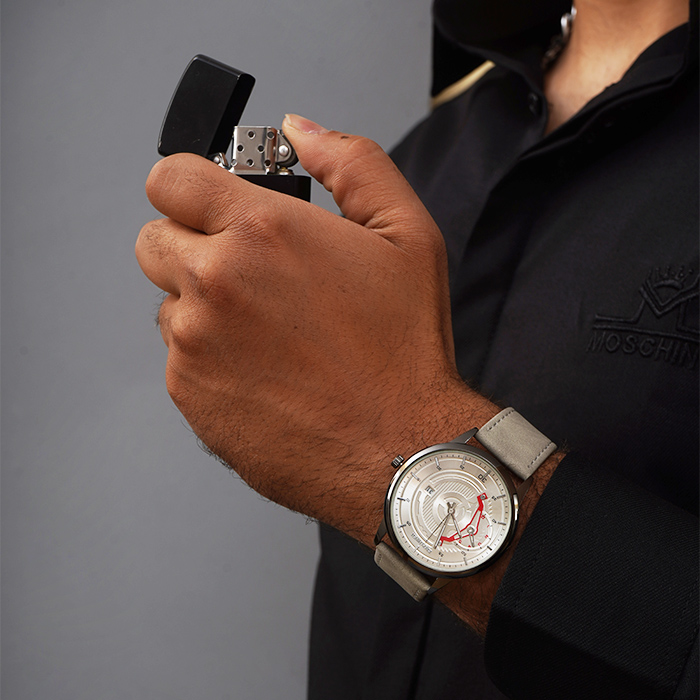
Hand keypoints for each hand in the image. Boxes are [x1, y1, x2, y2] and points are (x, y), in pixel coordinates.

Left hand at [136, 114, 486, 544]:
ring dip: (205, 306)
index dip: (190, 185)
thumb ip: (351, 163)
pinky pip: (179, 358)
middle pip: (155, 238)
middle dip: (193, 244)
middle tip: (251, 272)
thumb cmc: (405, 348)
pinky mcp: (189, 395)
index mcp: (260, 232)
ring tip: (271, 332)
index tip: (210, 203)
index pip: (168, 177)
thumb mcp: (407, 234)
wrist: (399, 447)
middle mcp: (214, 283)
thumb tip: (301, 131)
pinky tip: (266, 372)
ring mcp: (193, 344)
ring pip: (169, 303)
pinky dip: (210, 357)